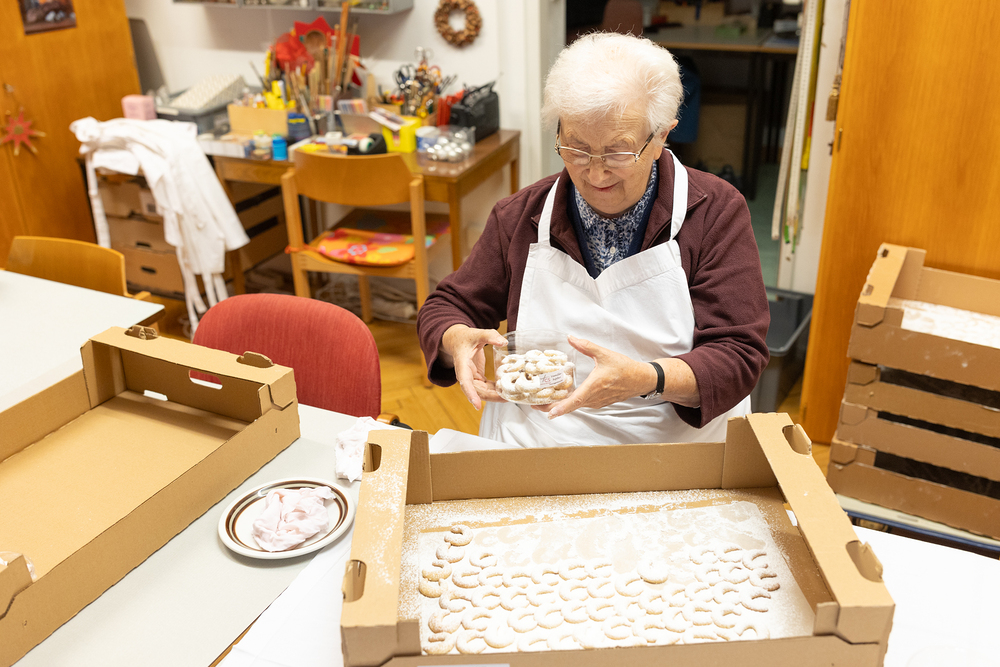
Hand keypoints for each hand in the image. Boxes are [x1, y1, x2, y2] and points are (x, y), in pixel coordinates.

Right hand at [441, 324, 507, 409]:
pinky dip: (495, 390)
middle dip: (491, 397)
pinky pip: (486, 388)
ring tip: (509, 396)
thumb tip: (504, 342)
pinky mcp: (477, 378)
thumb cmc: (465, 338)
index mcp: (462, 365)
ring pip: (482, 392)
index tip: (477, 405)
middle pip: (476, 391)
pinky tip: (506, 390)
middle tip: (506, 398)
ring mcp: (471, 378)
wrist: (458, 340)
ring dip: (495, 396)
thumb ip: (490, 336)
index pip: (465, 382)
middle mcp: (465, 375)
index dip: (471, 394)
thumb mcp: (477, 334)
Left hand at [536, 335, 654, 417]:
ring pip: (575, 406)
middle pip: (570, 406)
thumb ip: (586, 346)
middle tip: (534, 405)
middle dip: (551, 406)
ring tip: (543, 400)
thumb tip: (570, 337)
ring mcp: (597, 402)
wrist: (641, 379)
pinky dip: (570, 402)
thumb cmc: (625, 368)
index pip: (575, 400)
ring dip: (560, 404)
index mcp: (594, 386)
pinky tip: (562, 396)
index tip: (549, 412)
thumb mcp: (604, 354)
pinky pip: (581, 404)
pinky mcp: (599, 402)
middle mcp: (594, 398)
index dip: (561, 407)